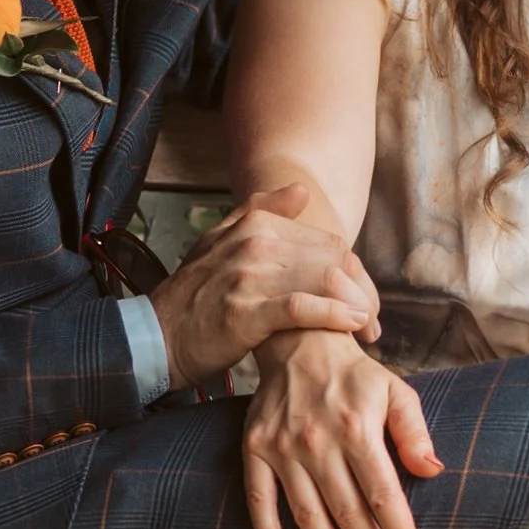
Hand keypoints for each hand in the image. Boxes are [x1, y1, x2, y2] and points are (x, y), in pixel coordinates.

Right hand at [151, 182, 379, 388]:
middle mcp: (255, 243)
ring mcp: (250, 277)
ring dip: (356, 304)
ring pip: (324, 279)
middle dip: (360, 290)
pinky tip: (351, 325)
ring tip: (368, 328)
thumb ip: (259, 211)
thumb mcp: (218, 241)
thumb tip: (301, 191)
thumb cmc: (195, 295)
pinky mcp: (246, 313)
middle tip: (372, 320)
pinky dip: (334, 315)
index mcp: (254, 224)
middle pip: (334, 259)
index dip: (353, 271)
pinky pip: (303, 308)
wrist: (155, 337)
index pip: (328, 241)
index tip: (362, 298)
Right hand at [245, 332, 442, 528]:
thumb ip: (414, 432)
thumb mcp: (397, 391)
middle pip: (349, 513)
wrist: (300, 340)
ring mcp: (283, 448)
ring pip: (309, 516)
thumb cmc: (355, 375)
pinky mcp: (256, 450)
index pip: (383, 495)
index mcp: (357, 428)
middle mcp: (318, 442)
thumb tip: (432, 470)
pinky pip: (260, 501)